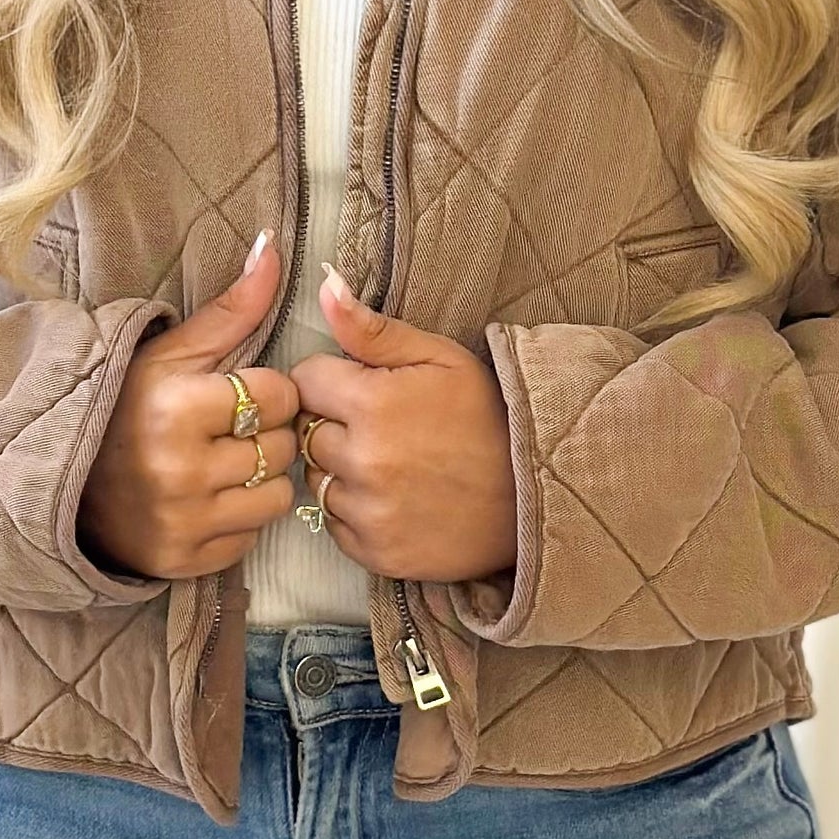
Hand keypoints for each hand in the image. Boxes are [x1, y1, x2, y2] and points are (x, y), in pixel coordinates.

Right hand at [78, 234, 300, 581]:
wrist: (61, 483)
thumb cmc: (123, 407)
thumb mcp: (170, 352)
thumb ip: (232, 307)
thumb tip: (273, 244)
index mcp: (177, 408)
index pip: (278, 394)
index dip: (264, 389)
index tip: (233, 393)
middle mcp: (182, 470)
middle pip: (282, 445)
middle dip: (263, 433)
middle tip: (226, 430)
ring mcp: (184, 522)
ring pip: (278, 496)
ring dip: (260, 478)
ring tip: (222, 464)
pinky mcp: (185, 561)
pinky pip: (252, 537)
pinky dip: (239, 519)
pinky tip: (207, 500)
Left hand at [293, 271, 517, 585]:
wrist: (533, 496)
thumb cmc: (487, 418)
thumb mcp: (440, 358)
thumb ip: (373, 329)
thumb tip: (324, 285)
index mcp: (372, 405)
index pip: (305, 381)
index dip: (330, 380)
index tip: (361, 388)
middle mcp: (361, 462)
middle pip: (306, 433)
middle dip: (333, 425)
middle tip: (383, 428)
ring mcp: (367, 513)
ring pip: (317, 480)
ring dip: (340, 470)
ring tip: (390, 463)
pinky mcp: (374, 553)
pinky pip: (335, 524)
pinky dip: (355, 511)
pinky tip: (393, 497)